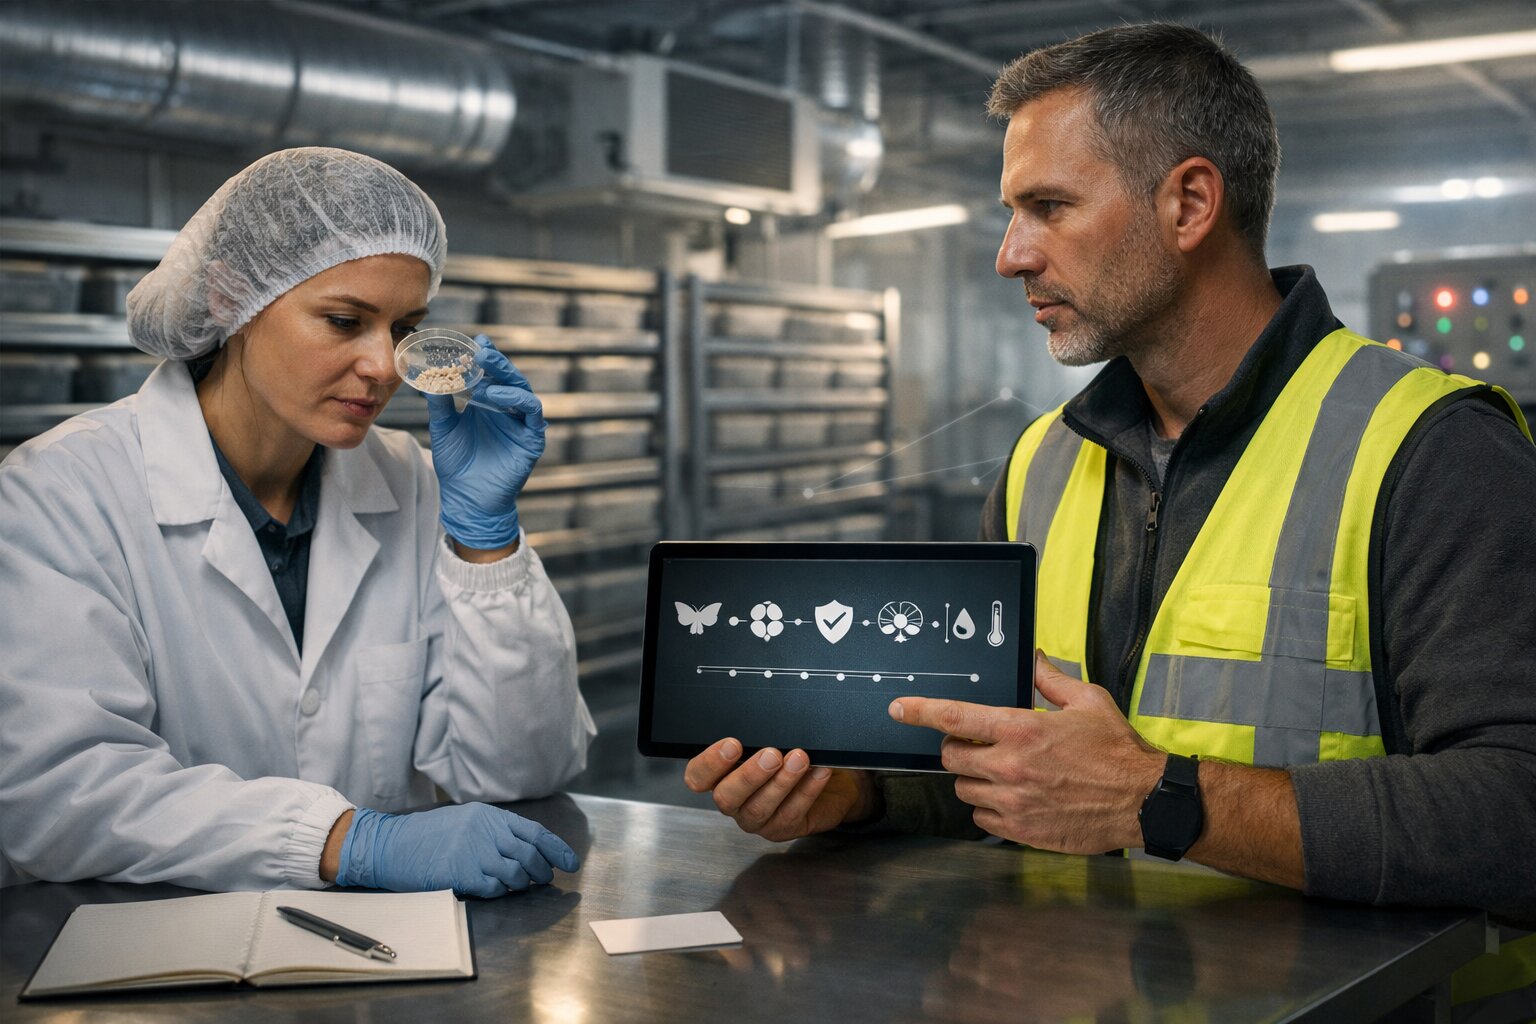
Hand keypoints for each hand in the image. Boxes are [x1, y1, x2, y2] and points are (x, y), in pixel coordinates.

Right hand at [335, 803, 579, 897]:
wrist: (390, 845)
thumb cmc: (426, 835)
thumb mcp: (464, 820)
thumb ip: (494, 830)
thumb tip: (525, 847)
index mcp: (489, 816)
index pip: (534, 832)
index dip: (556, 848)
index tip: (571, 862)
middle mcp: (486, 832)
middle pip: (531, 854)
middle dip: (543, 869)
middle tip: (545, 878)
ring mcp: (474, 853)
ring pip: (517, 873)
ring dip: (522, 883)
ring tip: (517, 884)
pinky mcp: (462, 874)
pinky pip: (494, 887)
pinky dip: (500, 891)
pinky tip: (494, 888)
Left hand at [426, 336, 545, 549]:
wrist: (467, 498)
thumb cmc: (457, 464)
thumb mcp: (443, 427)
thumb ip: (441, 402)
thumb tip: (431, 375)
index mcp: (489, 404)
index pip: (491, 374)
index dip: (486, 357)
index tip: (475, 341)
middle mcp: (508, 411)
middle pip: (509, 379)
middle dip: (497, 362)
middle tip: (482, 350)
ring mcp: (521, 424)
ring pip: (523, 392)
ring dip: (505, 380)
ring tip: (484, 378)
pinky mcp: (532, 440)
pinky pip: (532, 414)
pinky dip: (518, 401)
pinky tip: (498, 397)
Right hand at [684, 737, 877, 841]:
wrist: (829, 781)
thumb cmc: (792, 756)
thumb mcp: (773, 742)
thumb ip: (760, 738)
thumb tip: (763, 722)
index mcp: (722, 777)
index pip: (698, 777)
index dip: (710, 764)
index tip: (733, 744)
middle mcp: (735, 801)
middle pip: (726, 797)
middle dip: (748, 775)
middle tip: (771, 755)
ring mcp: (757, 819)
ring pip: (759, 807)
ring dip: (780, 782)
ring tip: (799, 759)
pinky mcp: (783, 829)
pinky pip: (791, 813)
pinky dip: (806, 791)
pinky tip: (817, 773)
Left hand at [889, 651, 1162, 852]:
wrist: (1144, 801)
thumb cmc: (1117, 750)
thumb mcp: (1088, 701)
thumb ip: (1051, 679)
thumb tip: (1033, 658)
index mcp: (1021, 730)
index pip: (955, 717)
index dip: (920, 711)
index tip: (899, 709)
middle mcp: (1010, 767)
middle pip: (951, 757)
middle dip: (958, 748)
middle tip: (980, 745)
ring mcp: (1013, 802)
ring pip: (964, 789)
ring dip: (975, 779)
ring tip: (1004, 773)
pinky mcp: (1021, 831)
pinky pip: (982, 818)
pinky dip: (990, 807)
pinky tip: (1014, 798)